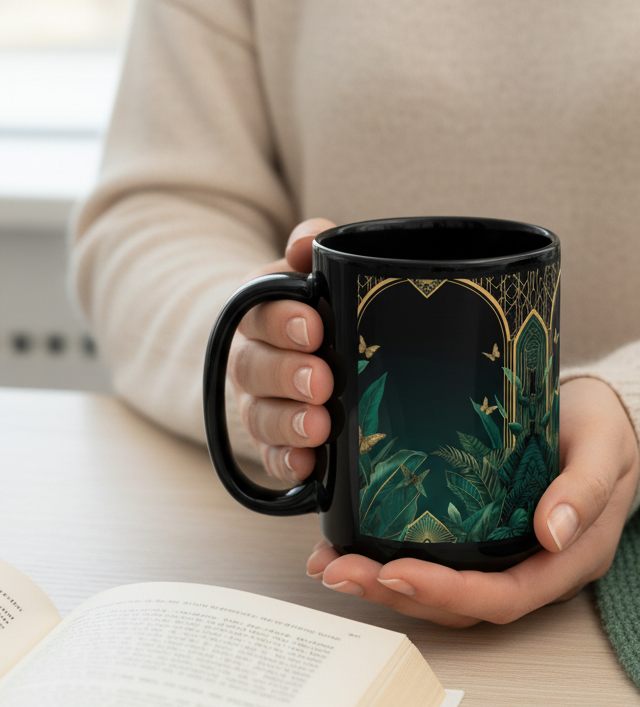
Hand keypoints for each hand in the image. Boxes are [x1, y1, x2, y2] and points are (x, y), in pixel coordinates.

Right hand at [227, 217, 337, 479]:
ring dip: (289, 423)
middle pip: (254, 369)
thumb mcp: (310, 273)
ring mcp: (259, 405)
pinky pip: (272, 458)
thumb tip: (309, 240)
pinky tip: (307, 467)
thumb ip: (311, 250)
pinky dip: (287, 463)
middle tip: (321, 381)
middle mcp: (251, 361)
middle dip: (286, 375)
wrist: (305, 351)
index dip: (281, 320)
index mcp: (260, 313)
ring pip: (260, 417)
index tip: (314, 326)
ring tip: (319, 427)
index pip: (258, 312)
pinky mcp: (274, 444)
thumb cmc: (316, 310)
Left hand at [307, 377, 639, 626]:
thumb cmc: (609, 431)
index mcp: (571, 560)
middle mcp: (538, 570)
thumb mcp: (607, 448)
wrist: (609, 419)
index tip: (396, 572)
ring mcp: (512, 559)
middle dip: (400, 595)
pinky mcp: (490, 541)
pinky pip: (444, 564)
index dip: (451, 592)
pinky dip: (396, 561)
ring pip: (448, 592)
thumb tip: (553, 533)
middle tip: (340, 570)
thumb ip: (585, 489)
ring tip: (333, 564)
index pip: (507, 595)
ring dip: (388, 586)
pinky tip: (353, 544)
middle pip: (466, 605)